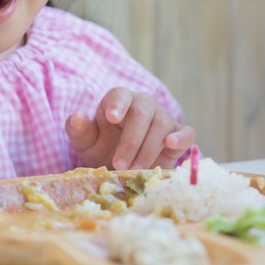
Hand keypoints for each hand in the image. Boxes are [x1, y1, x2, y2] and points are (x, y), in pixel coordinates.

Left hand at [65, 87, 195, 169]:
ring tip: (136, 170)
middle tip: (119, 164)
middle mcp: (144, 106)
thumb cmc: (103, 147)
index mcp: (119, 101)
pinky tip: (172, 144)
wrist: (124, 165)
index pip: (120, 94)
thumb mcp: (86, 142)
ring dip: (148, 149)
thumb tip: (77, 116)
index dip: (117, 104)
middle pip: (142, 113)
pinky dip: (182, 137)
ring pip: (162, 125)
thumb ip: (78, 129)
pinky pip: (187, 132)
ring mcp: (163, 119)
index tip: (111, 117)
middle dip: (131, 140)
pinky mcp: (179, 135)